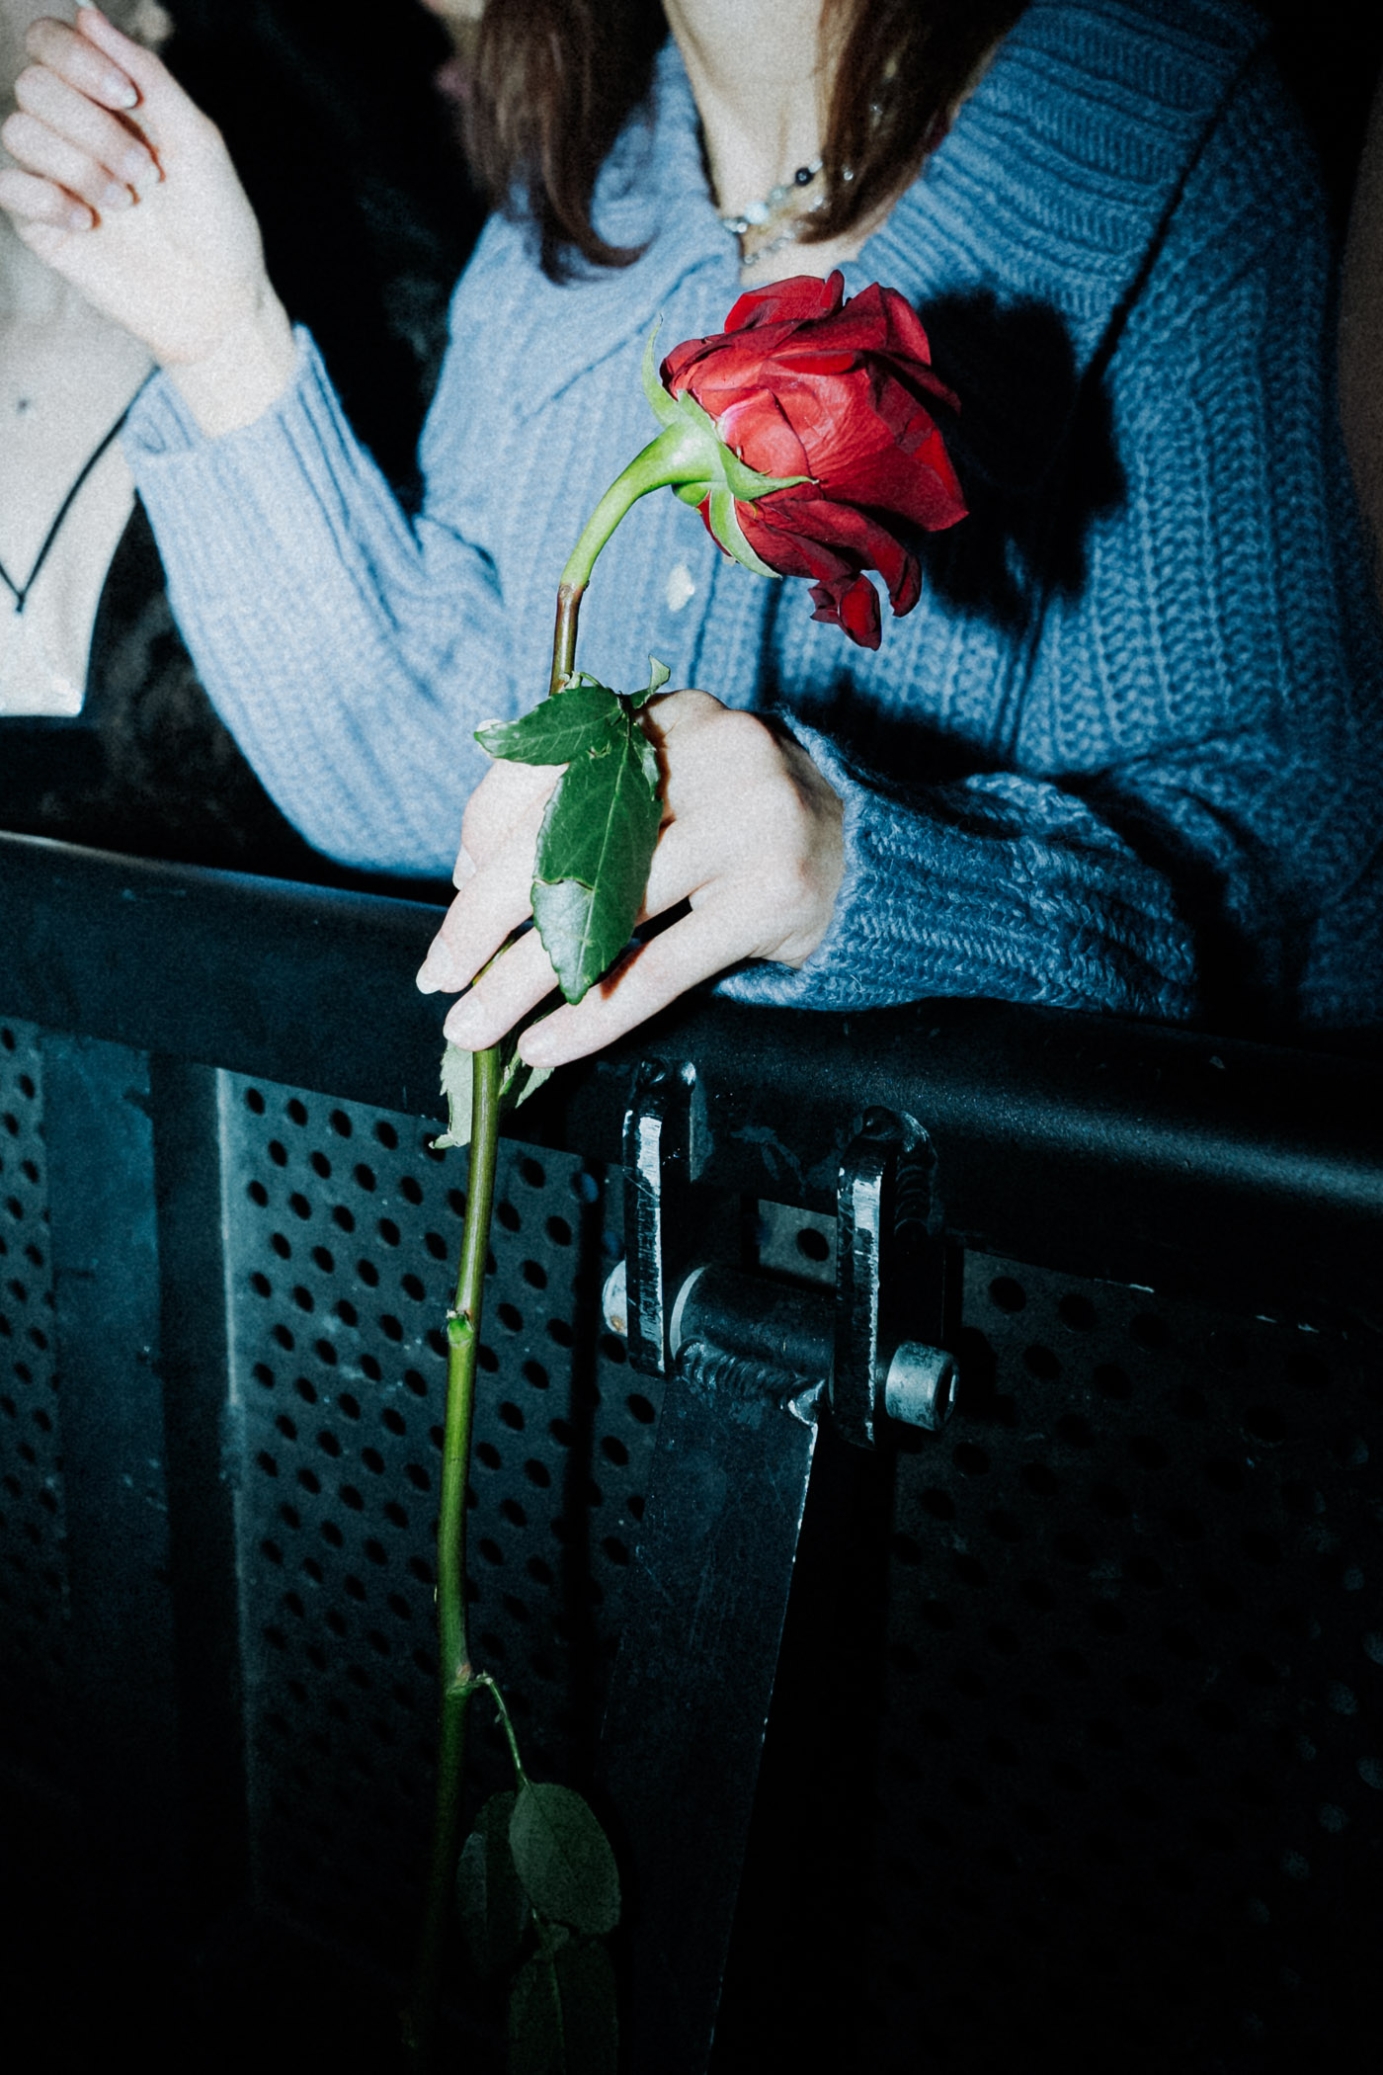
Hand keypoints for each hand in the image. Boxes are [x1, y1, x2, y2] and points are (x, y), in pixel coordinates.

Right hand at [0, 8, 293, 431]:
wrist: (214, 303)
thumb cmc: (215, 221)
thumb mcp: (197, 140)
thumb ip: (147, 75)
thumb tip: (84, 9)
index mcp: (107, 98)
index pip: (49, 41)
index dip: (77, 58)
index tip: (128, 99)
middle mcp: (71, 128)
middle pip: (34, 85)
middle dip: (92, 129)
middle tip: (144, 175)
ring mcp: (51, 173)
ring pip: (16, 131)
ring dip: (79, 166)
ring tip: (125, 203)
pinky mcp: (38, 221)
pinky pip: (7, 186)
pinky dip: (51, 200)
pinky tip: (91, 226)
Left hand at [417, 691, 845, 1067]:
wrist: (865, 856)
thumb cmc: (738, 830)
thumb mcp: (670, 790)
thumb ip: (589, 808)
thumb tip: (474, 880)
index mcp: (665, 717)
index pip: (548, 759)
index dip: (487, 826)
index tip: (460, 886)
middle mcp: (705, 751)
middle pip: (563, 838)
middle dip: (483, 917)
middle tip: (439, 972)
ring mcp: (746, 819)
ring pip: (604, 909)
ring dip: (522, 980)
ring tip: (474, 1025)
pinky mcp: (772, 892)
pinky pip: (660, 968)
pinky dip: (594, 1016)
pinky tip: (547, 1043)